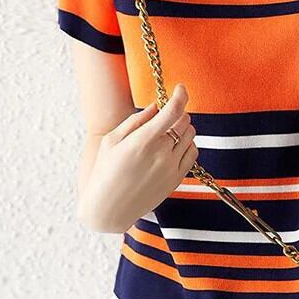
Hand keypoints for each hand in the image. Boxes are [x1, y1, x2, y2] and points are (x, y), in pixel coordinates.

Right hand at [78, 83, 198, 232]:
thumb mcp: (112, 141)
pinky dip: (187, 145)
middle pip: (184, 121)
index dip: (180, 95)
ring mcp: (171, 167)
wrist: (109, 210)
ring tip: (166, 133)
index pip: (173, 111)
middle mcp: (161, 154)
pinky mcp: (177, 179)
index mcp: (143, 141)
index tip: (180, 88)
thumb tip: (156, 106)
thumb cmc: (104, 172)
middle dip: (177, 113)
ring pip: (191, 136)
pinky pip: (193, 154)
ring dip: (182, 128)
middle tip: (164, 116)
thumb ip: (136, 120)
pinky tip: (173, 147)